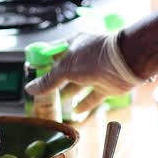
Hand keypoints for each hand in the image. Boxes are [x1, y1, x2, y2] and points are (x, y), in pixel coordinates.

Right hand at [24, 33, 144, 112]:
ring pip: (78, 86)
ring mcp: (96, 73)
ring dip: (67, 94)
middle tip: (41, 95)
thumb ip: (50, 79)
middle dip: (54, 83)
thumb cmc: (95, 57)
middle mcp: (84, 58)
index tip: (32, 75)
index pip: (53, 54)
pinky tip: (75, 112)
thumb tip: (31, 88)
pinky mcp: (106, 87)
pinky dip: (84, 105)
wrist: (126, 62)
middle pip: (65, 72)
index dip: (43, 64)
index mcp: (73, 45)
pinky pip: (92, 98)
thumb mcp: (67, 67)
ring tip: (54, 105)